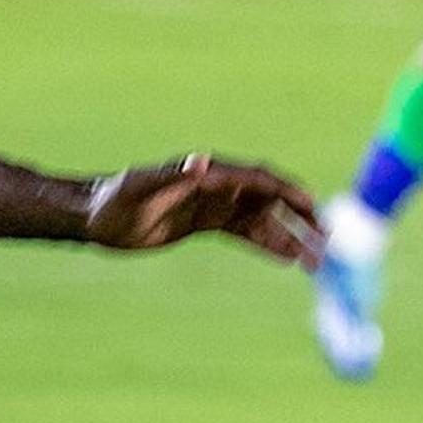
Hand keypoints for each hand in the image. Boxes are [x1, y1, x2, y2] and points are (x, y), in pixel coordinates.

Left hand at [85, 154, 324, 268]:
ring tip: (316, 261)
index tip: (314, 210)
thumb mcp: (142, 186)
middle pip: (269, 199)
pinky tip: (288, 259)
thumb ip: (172, 173)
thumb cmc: (116, 198)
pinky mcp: (205, 223)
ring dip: (290, 237)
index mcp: (208, 173)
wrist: (96, 216)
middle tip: (326, 242)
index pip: (258, 179)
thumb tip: (200, 160)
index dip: (288, 192)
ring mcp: (213, 205)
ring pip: (262, 220)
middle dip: (300, 219)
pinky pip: (245, 233)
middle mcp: (217, 186)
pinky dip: (267, 244)